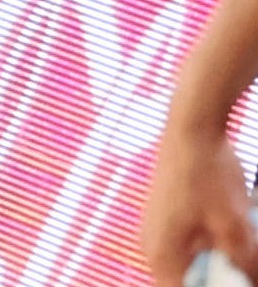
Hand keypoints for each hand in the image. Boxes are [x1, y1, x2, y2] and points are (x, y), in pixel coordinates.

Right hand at [141, 123, 257, 284]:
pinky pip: (190, 241)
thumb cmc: (207, 174)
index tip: (237, 281)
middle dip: (218, 276)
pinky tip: (232, 226)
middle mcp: (152, 243)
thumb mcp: (235, 225)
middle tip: (244, 263)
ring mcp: (157, 226)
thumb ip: (242, 263)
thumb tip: (247, 278)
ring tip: (242, 240)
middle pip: (188, 279)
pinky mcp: (166, 212)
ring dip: (218, 259)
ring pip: (192, 259)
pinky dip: (212, 242)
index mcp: (161, 253)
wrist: (191, 128)